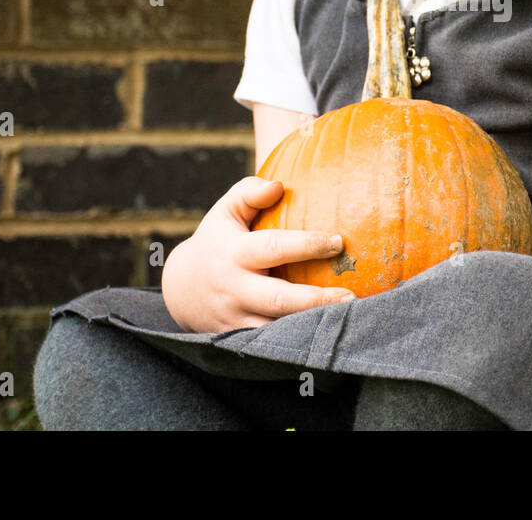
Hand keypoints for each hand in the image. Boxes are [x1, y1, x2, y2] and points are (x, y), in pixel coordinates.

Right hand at [161, 176, 355, 333]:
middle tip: (351, 295)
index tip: (338, 242)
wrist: (180, 289)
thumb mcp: (225, 211)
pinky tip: (324, 336)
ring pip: (276, 328)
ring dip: (311, 327)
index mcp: (235, 253)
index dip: (306, 245)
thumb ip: (249, 192)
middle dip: (316, 299)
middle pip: (279, 299)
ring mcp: (235, 318)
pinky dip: (297, 342)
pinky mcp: (238, 340)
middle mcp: (235, 288)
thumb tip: (279, 186)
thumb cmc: (216, 240)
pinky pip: (270, 345)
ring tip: (346, 320)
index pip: (274, 248)